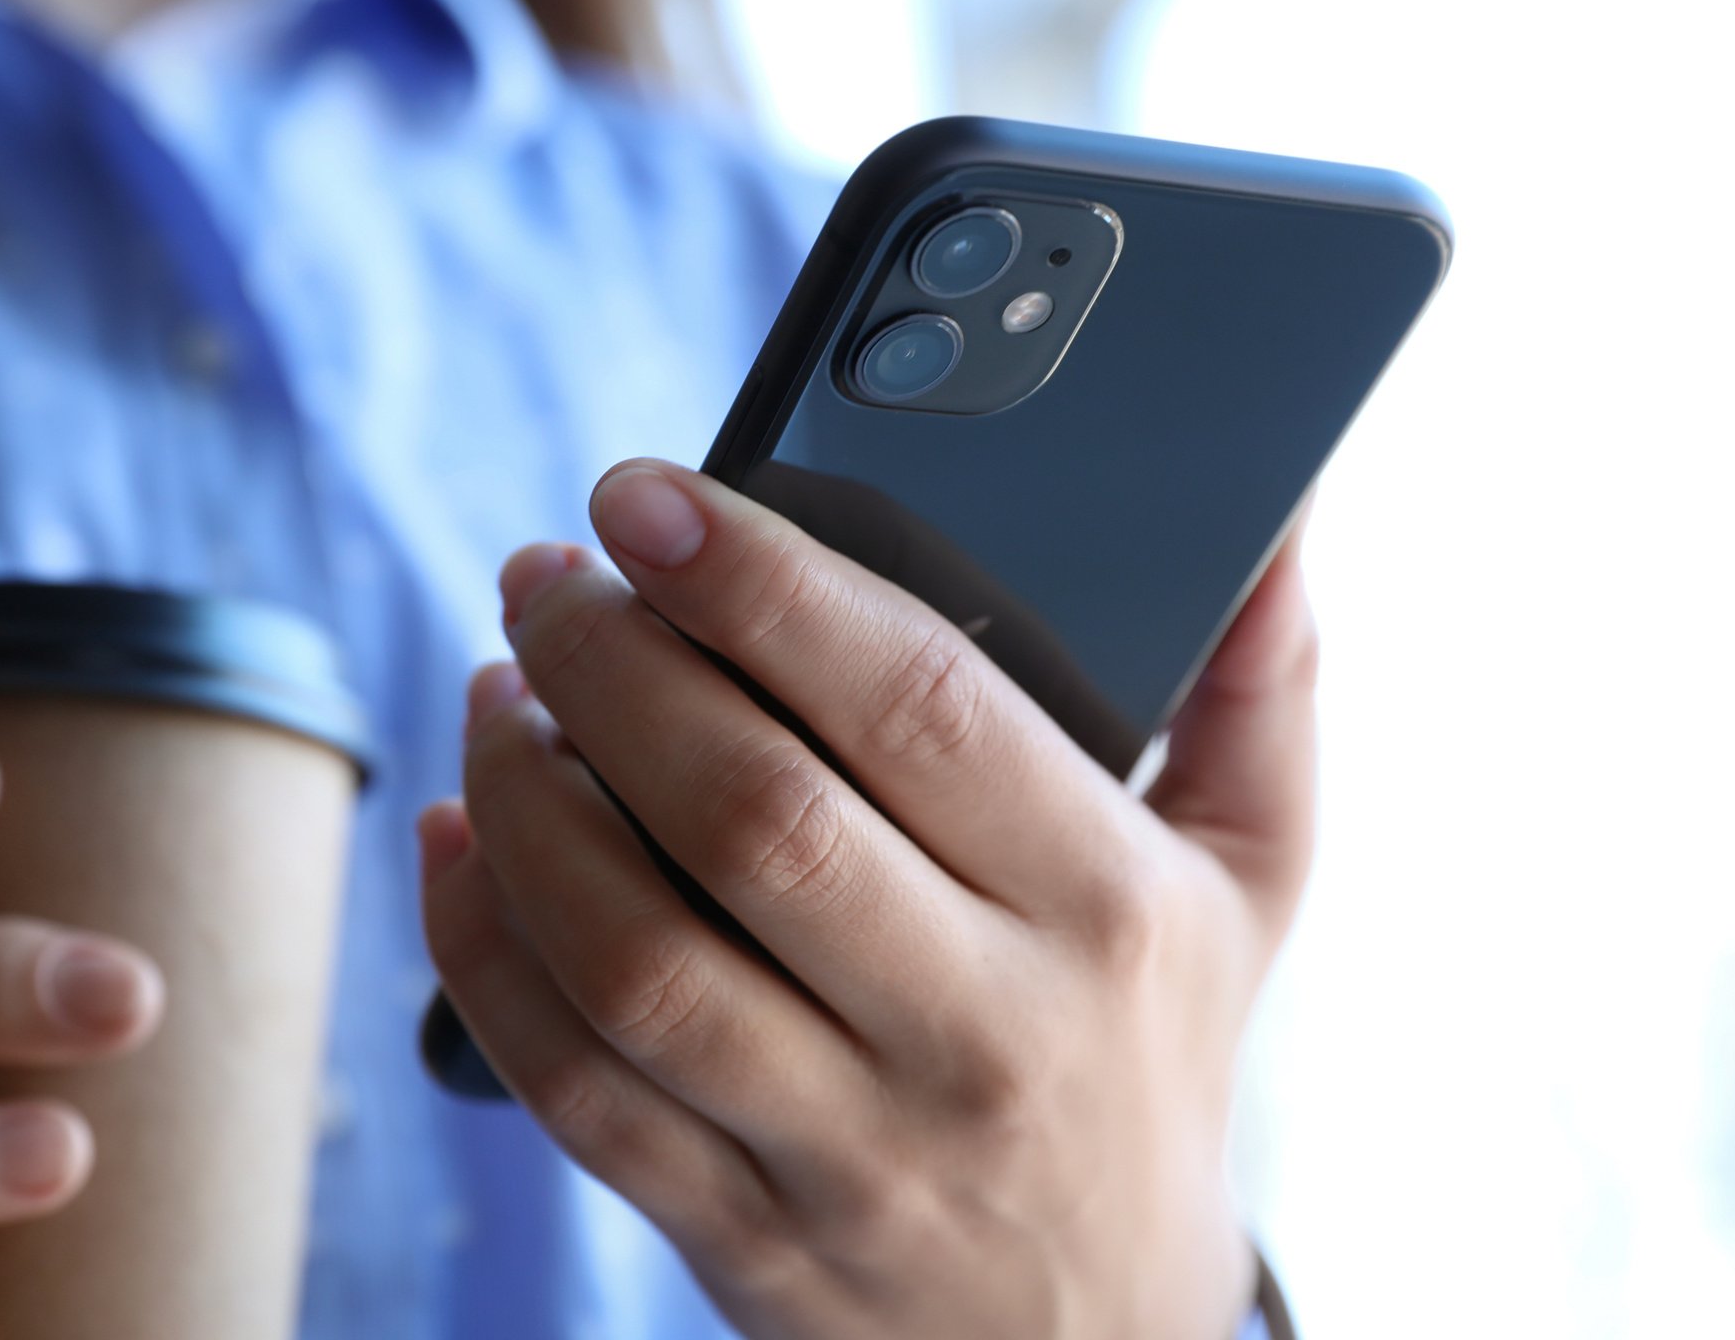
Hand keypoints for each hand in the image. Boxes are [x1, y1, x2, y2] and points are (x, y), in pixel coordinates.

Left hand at [422, 461, 1317, 1339]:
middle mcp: (982, 1031)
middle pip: (750, 815)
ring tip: (495, 698)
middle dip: (608, 666)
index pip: (914, 702)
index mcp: (1104, 909)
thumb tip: (1276, 519)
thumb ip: (1255, 695)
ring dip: (526, 801)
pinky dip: (481, 950)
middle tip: (542, 581)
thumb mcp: (1249, 886)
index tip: (644, 497)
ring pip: (636, 956)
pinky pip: (574, 1085)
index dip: (758, 582)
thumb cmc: (1149, 1062)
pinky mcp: (742, 1236)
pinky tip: (457, 840)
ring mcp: (855, 1147)